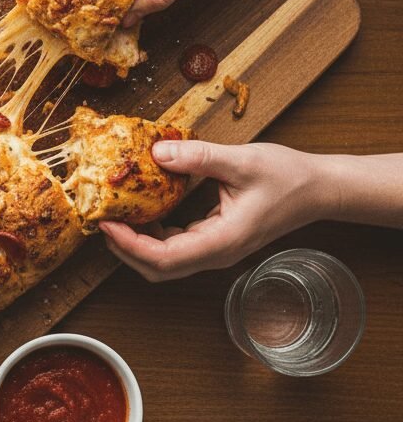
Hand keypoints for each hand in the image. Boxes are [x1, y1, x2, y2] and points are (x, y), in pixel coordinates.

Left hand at [99, 140, 328, 280]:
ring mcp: (215, 250)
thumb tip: (157, 153)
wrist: (320, 189)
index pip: (164, 258)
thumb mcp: (242, 161)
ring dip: (135, 245)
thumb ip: (198, 157)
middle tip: (102, 222)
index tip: (106, 225)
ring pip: (165, 262)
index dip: (129, 245)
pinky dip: (152, 236)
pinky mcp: (214, 241)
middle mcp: (216, 253)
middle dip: (124, 250)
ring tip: (114, 217)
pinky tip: (142, 212)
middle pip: (158, 268)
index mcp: (222, 241)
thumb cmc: (289, 177)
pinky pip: (175, 248)